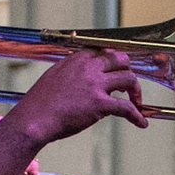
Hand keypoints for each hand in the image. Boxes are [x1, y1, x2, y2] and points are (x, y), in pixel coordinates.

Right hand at [10, 48, 147, 145]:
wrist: (33, 120)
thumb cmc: (40, 104)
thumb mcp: (54, 77)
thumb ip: (71, 73)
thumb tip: (83, 78)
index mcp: (77, 59)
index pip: (104, 52)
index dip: (115, 62)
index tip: (118, 71)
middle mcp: (88, 67)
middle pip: (121, 60)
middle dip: (129, 72)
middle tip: (129, 86)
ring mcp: (95, 84)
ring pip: (129, 79)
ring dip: (136, 92)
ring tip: (136, 103)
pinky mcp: (100, 103)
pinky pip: (127, 107)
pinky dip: (137, 116)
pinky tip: (141, 123)